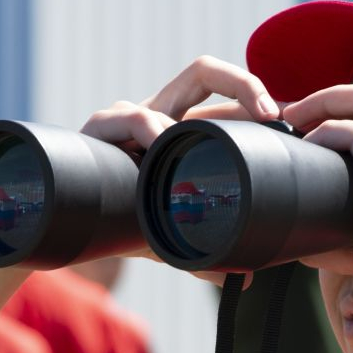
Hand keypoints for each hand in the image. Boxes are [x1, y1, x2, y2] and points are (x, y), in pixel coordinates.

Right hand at [79, 56, 280, 285]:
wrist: (59, 229)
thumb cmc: (119, 226)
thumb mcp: (169, 238)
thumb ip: (207, 255)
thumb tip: (246, 280)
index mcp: (181, 131)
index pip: (228, 100)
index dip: (262, 104)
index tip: (292, 126)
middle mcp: (160, 113)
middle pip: (208, 72)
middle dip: (248, 82)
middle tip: (274, 113)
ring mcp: (130, 114)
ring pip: (182, 83)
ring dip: (217, 106)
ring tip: (224, 144)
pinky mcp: (99, 128)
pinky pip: (133, 117)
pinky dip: (153, 129)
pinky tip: (163, 147)